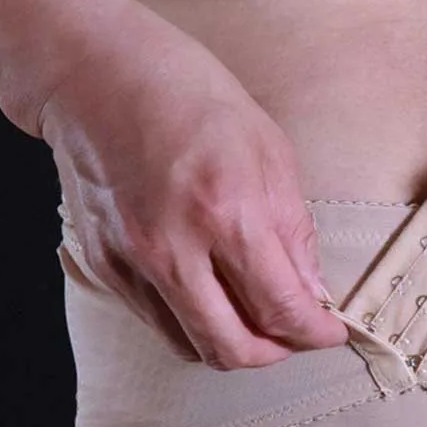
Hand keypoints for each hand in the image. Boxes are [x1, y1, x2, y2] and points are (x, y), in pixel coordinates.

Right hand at [38, 0, 347, 368]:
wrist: (96, 74)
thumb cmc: (192, 100)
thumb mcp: (269, 154)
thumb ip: (293, 234)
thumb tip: (312, 293)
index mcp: (225, 212)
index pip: (280, 308)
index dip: (315, 333)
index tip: (330, 333)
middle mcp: (173, 248)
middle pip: (233, 349)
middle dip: (275, 353)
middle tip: (293, 334)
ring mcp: (132, 262)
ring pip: (193, 347)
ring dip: (233, 343)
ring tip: (252, 314)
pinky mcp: (106, 267)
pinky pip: (160, 324)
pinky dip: (194, 323)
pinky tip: (210, 293)